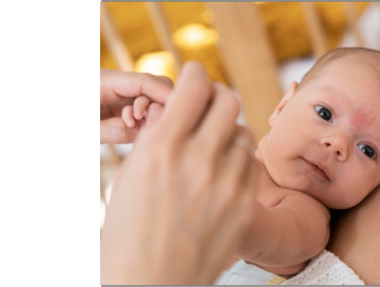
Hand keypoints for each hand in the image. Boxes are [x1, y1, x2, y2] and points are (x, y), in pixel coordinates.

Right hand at [102, 62, 257, 283]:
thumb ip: (157, 138)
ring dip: (227, 135)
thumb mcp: (130, 176)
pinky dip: (237, 166)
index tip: (194, 77)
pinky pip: (250, 167)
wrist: (148, 282)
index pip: (194, 86)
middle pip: (228, 101)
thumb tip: (176, 108)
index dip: (196, 75)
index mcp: (161, 147)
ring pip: (243, 134)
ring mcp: (224, 185)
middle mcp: (197, 160)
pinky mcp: (243, 207)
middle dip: (216, 99)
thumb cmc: (128, 232)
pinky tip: (221, 177)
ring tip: (211, 150)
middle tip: (208, 107)